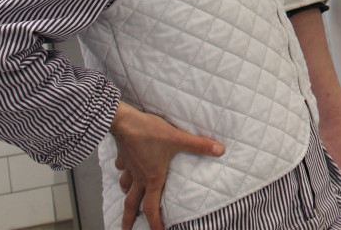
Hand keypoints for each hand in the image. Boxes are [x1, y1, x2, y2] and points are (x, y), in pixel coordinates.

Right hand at [110, 102, 224, 229]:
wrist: (124, 121)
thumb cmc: (149, 131)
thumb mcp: (178, 138)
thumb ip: (199, 145)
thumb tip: (219, 150)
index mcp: (152, 178)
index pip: (152, 207)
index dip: (155, 223)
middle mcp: (139, 177)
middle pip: (132, 204)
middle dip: (129, 219)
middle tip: (126, 229)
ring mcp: (129, 167)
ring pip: (125, 187)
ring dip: (127, 195)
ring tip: (128, 199)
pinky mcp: (123, 156)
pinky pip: (121, 169)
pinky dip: (123, 172)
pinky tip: (124, 169)